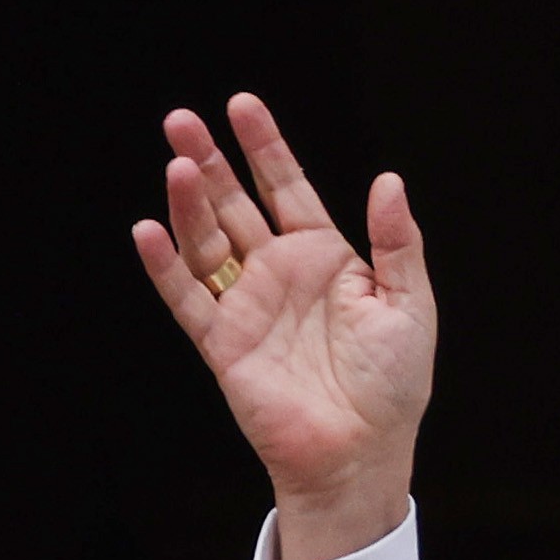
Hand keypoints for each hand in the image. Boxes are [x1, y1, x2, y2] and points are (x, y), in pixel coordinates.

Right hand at [130, 92, 431, 559]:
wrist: (361, 454)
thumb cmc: (392, 386)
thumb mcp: (409, 304)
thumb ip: (396, 241)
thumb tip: (388, 179)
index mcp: (325, 257)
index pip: (286, 187)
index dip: (265, 147)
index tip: (242, 105)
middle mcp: (279, 274)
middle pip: (235, 205)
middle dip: (211, 161)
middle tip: (181, 120)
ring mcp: (247, 306)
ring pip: (207, 242)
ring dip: (189, 204)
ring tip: (177, 165)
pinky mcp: (223, 344)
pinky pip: (188, 298)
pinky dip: (166, 267)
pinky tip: (149, 230)